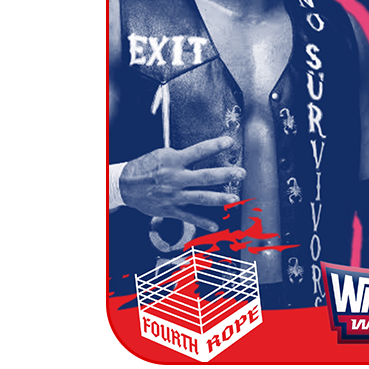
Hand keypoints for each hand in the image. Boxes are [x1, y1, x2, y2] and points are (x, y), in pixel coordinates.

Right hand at [119, 135, 241, 234]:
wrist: (126, 186)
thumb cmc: (146, 167)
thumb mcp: (162, 154)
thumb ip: (182, 156)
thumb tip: (201, 155)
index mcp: (174, 161)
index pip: (198, 151)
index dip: (215, 146)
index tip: (229, 142)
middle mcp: (176, 179)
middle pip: (205, 177)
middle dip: (225, 174)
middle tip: (241, 173)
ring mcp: (175, 196)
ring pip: (201, 198)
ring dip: (220, 199)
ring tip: (235, 198)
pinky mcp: (171, 210)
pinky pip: (190, 217)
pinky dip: (203, 223)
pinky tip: (215, 226)